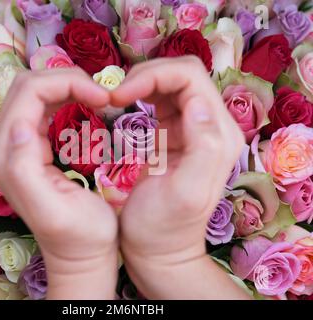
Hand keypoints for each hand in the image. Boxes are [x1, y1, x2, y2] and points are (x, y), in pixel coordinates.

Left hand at [0, 68, 117, 298]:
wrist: (80, 254)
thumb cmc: (80, 236)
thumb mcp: (54, 209)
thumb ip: (24, 168)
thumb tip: (19, 128)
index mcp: (7, 158)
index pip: (29, 92)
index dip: (68, 84)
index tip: (103, 98)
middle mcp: (0, 147)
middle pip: (27, 85)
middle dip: (67, 80)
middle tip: (101, 95)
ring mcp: (12, 146)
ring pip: (33, 91)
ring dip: (65, 86)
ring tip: (96, 98)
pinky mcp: (26, 147)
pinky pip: (39, 106)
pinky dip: (62, 97)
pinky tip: (82, 105)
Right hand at [111, 57, 248, 298]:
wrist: (158, 249)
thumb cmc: (163, 227)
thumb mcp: (184, 193)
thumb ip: (202, 147)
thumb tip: (197, 103)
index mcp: (217, 135)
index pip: (189, 77)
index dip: (153, 76)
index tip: (120, 96)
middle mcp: (211, 126)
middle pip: (182, 74)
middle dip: (146, 75)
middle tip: (114, 96)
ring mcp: (194, 128)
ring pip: (172, 82)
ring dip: (143, 82)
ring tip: (116, 99)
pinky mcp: (176, 133)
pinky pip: (163, 98)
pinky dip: (142, 93)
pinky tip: (125, 104)